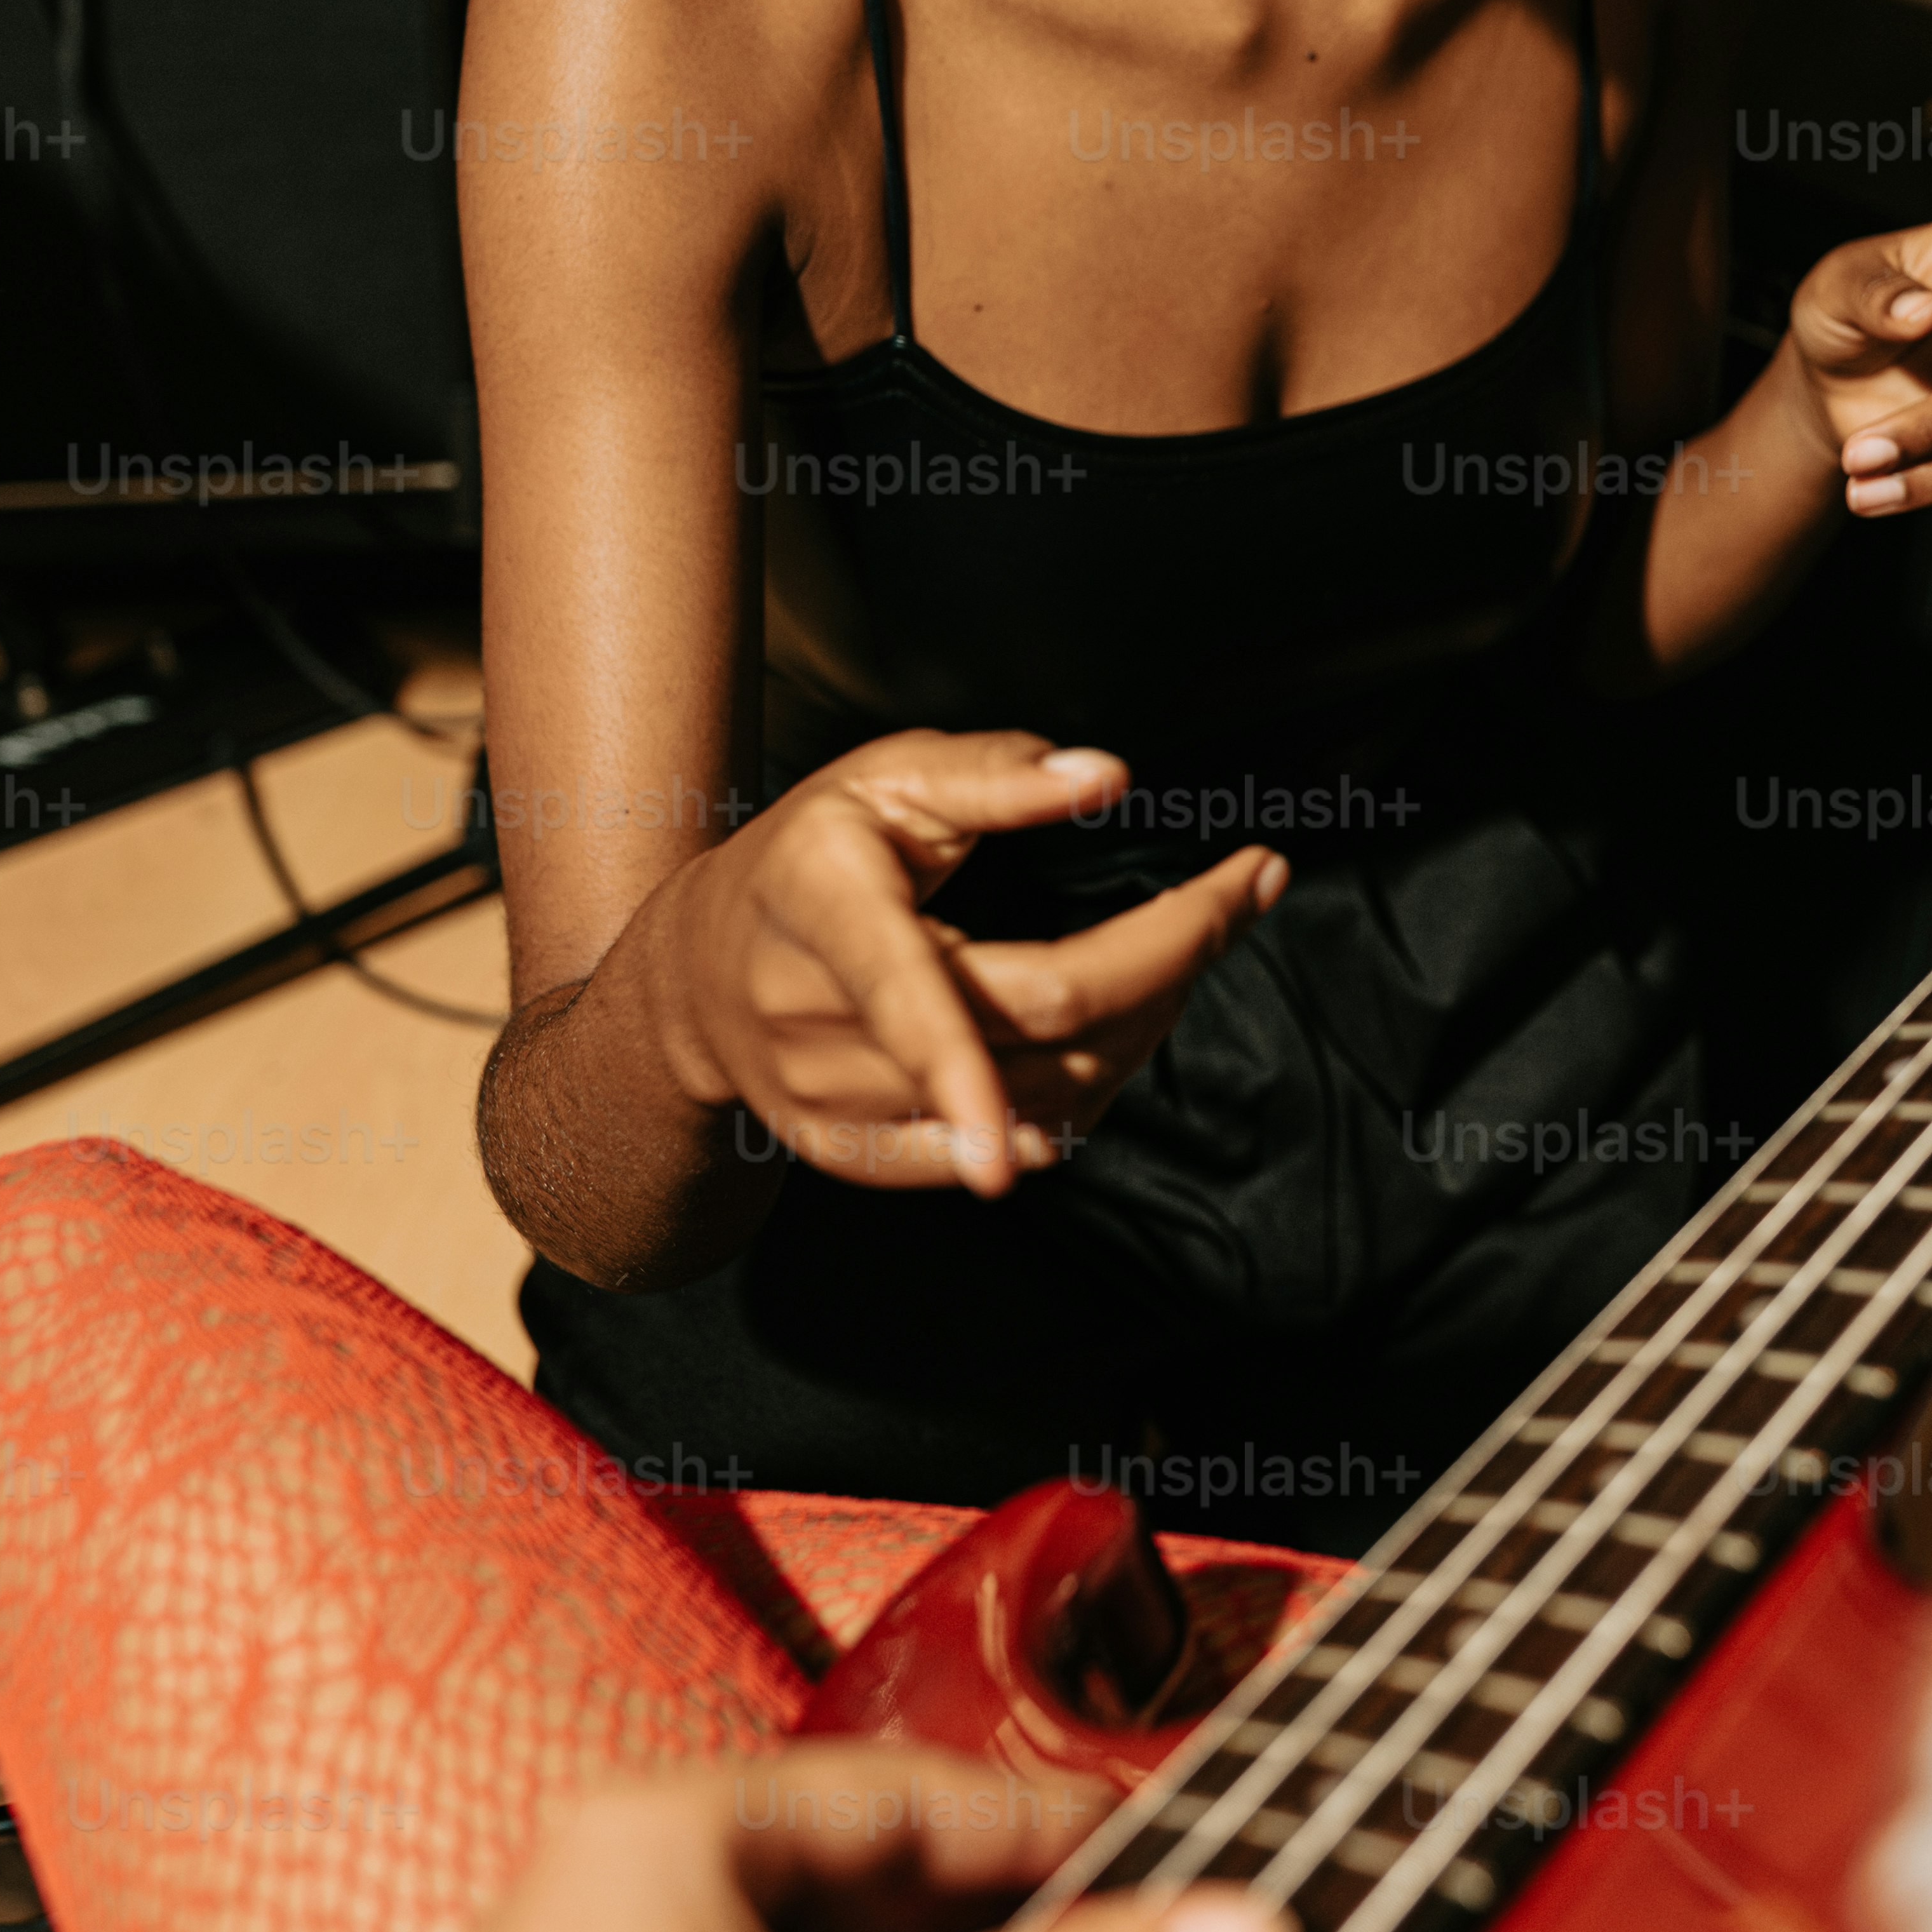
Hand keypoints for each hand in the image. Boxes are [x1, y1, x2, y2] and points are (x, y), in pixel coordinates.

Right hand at [644, 728, 1284, 1194]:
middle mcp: (822, 1023)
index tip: (1135, 1016)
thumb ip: (994, 774)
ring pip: (1044, 1099)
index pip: (928, 996)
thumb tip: (1107, 775)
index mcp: (828, 912)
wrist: (692, 980)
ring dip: (1143, 1027)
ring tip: (1174, 950)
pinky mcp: (859, 1157)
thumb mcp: (882, 779)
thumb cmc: (805, 861)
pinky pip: (1015, 1150)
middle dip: (1170, 964)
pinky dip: (1089, 1098)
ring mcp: (836, 1106)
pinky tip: (1116, 1034)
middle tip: (1239, 895)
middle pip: (1036, 1034)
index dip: (1023, 1024)